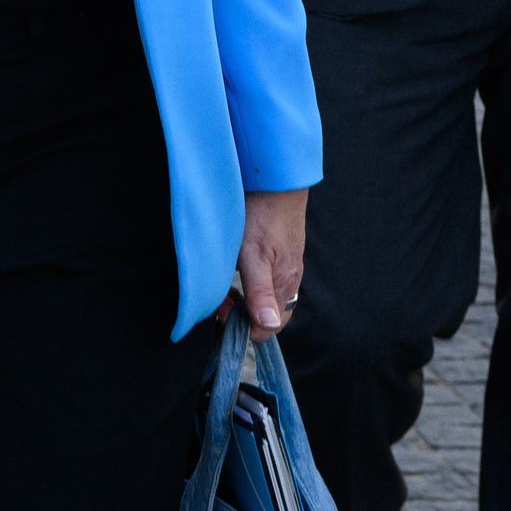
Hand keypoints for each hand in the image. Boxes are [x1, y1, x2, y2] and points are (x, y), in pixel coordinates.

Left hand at [226, 188, 307, 338]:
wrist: (277, 182)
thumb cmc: (262, 217)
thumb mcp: (253, 256)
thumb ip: (259, 291)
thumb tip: (268, 325)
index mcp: (284, 285)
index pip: (269, 328)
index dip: (244, 327)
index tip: (223, 313)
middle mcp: (290, 280)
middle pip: (268, 315)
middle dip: (242, 315)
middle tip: (220, 299)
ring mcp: (287, 267)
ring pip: (267, 298)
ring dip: (245, 299)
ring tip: (226, 286)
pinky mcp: (283, 254)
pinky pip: (268, 281)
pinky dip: (251, 284)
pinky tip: (238, 269)